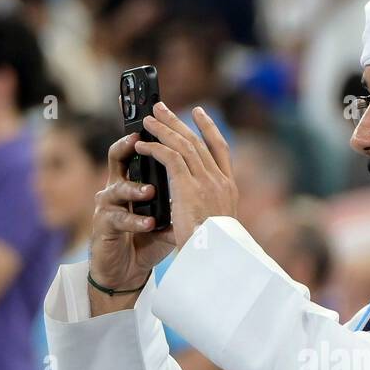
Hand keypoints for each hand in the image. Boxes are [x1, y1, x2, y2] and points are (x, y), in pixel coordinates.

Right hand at [88, 135, 178, 310]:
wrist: (126, 272)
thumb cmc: (146, 240)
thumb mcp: (169, 216)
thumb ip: (180, 198)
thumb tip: (207, 183)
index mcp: (133, 180)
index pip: (136, 149)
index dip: (145, 135)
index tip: (158, 121)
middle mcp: (117, 187)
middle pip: (118, 157)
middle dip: (130, 145)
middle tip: (141, 138)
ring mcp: (108, 206)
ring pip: (117, 188)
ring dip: (135, 188)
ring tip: (150, 191)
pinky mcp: (104, 226)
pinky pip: (119, 219)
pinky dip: (136, 221)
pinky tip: (150, 224)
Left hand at [133, 103, 236, 249]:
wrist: (214, 260)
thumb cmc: (213, 251)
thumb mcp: (215, 227)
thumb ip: (207, 211)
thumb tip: (195, 207)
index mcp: (228, 189)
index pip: (221, 150)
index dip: (209, 129)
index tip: (199, 114)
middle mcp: (220, 181)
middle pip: (198, 141)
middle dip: (179, 122)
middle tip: (162, 108)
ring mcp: (206, 182)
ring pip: (183, 145)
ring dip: (163, 129)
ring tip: (147, 119)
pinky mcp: (189, 186)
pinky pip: (170, 158)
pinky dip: (155, 148)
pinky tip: (141, 144)